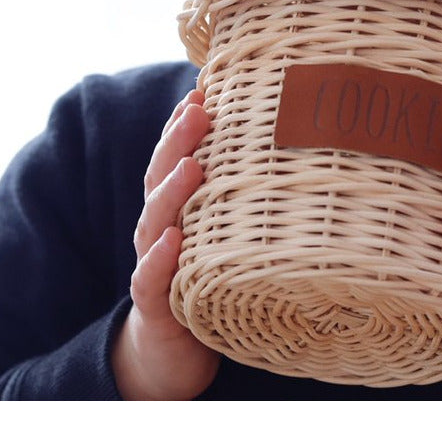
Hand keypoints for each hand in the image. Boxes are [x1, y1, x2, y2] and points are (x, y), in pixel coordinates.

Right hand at [111, 88, 219, 398]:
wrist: (173, 352)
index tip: (202, 89)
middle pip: (163, 178)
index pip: (175, 158)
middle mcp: (160, 228)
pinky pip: (152, 278)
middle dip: (178, 141)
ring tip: (191, 166)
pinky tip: (171, 242)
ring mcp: (152, 264)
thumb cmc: (208, 280)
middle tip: (198, 109)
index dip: (183, 124)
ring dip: (171, 191)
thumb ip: (242, 199)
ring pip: (154, 221)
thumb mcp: (226, 236)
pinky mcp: (155, 303)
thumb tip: (290, 155)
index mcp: (178, 209)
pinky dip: (159, 259)